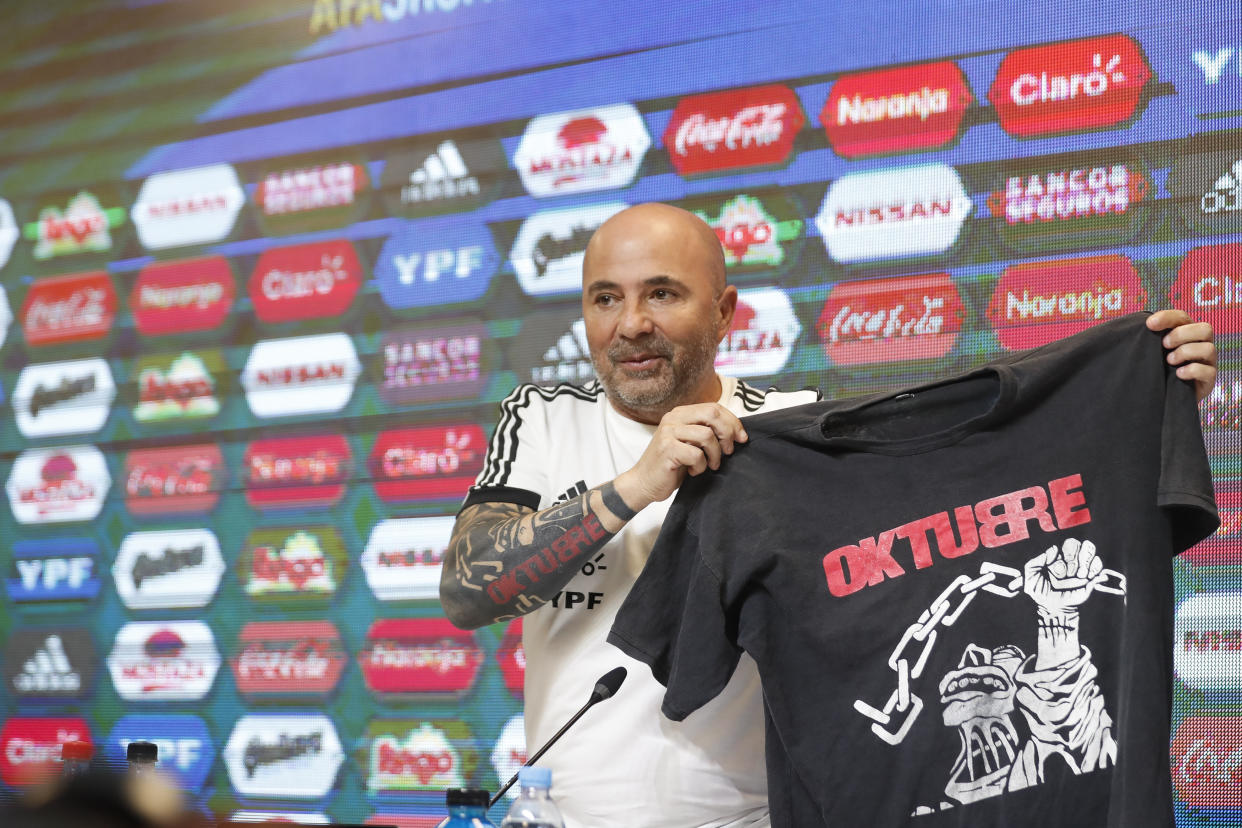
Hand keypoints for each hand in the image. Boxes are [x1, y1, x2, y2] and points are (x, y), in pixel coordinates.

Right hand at [614, 402, 747, 510]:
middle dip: (727, 433)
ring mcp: (668, 433)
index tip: (742, 438)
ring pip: (707, 435)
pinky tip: (694, 471)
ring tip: (711, 465)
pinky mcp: (667, 449)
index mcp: (680, 413)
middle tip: (728, 452)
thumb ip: (706, 432)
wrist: (644, 483)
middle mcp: (673, 418)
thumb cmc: (671, 465)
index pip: (714, 407)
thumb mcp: (690, 443)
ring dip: (715, 454)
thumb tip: (736, 431)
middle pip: (712, 414)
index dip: (733, 421)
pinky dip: (701, 466)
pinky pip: (697, 455)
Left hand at [1023, 538, 1104, 613]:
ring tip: (1080, 576)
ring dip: (1085, 563)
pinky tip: (1087, 578)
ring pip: (1091, 551)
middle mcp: (1071, 559)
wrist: (1054, 608)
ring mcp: (1083, 567)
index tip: (1059, 565)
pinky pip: (1099, 565)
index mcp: (1058, 556)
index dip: (1067, 553)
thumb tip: (1054, 549)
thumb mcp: (1031, 577)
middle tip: (1070, 573)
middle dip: (1074, 558)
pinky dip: (1094, 569)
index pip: (1068, 544)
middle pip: (1080, 544)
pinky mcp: (1092, 577)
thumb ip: (1035, 562)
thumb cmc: (1041, 591)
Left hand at [1147, 309, 1217, 400]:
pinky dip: (1192, 370)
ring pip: (1208, 348)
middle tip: (1164, 344)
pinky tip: (1178, 374)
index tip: (1149, 324)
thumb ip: (1148, 338)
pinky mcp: (1208, 379)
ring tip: (1169, 361)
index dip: (1167, 317)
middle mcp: (1201, 344)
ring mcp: (1207, 362)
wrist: (1164, 395)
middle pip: (1205, 329)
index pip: (1182, 317)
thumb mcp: (1153, 351)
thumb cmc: (1158, 368)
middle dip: (1181, 334)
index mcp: (1187, 333)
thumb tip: (1131, 325)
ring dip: (1185, 352)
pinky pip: (1208, 371)